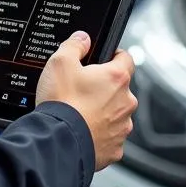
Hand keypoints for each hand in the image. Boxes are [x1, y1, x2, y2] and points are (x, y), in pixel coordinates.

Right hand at [36, 32, 136, 170]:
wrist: (58, 142)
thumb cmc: (62, 104)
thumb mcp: (60, 63)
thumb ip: (74, 45)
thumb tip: (82, 38)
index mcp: (117, 78)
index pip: (126, 58)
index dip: (114, 55)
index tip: (104, 58)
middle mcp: (126, 102)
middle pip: (119, 88)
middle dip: (104, 87)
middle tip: (82, 89)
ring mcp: (122, 127)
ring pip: (116, 113)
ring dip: (103, 112)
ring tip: (79, 112)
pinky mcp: (115, 148)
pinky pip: (110, 136)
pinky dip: (99, 134)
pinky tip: (82, 130)